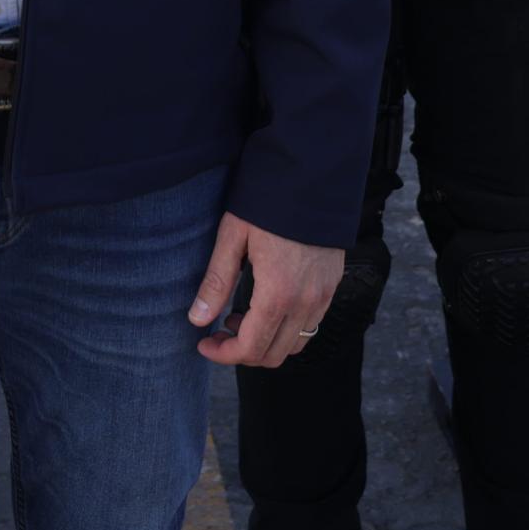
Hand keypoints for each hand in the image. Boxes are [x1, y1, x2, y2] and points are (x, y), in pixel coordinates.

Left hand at [191, 216, 342, 369]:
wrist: (313, 174)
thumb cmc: (268, 202)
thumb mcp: (233, 237)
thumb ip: (216, 282)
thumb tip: (197, 320)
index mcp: (278, 293)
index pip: (250, 348)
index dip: (223, 354)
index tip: (203, 344)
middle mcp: (306, 302)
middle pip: (273, 355)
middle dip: (242, 352)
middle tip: (218, 332)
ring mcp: (323, 296)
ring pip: (295, 345)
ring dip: (265, 342)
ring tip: (240, 318)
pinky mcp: (331, 286)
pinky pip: (310, 325)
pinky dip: (287, 330)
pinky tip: (267, 306)